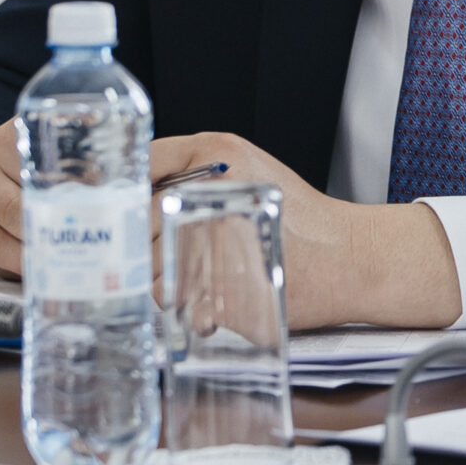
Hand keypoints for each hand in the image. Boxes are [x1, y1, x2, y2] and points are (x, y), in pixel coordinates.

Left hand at [148, 134, 462, 331]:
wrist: (351, 259)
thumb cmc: (300, 217)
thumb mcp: (248, 168)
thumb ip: (191, 169)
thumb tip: (128, 193)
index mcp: (218, 159)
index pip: (140, 167)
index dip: (122, 190)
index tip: (114, 207)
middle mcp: (211, 197)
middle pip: (137, 224)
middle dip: (143, 241)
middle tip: (166, 248)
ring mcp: (212, 247)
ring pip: (147, 270)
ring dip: (159, 278)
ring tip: (195, 274)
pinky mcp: (218, 294)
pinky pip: (173, 304)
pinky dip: (183, 305)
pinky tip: (209, 295)